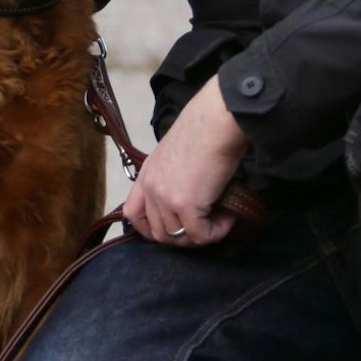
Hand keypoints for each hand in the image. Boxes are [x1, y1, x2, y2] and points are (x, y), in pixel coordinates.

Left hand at [122, 77, 247, 247]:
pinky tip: (228, 216)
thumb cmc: (204, 130)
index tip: (173, 230)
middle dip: (183, 237)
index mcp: (146, 175)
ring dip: (202, 234)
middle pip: (158, 233)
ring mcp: (165, 198)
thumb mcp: (175, 154)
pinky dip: (217, 231)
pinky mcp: (185, 204)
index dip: (151, 230)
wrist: (216, 122)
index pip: (132, 214)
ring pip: (179, 238)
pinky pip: (201, 235)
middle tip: (206, 226)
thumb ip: (171, 177)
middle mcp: (150, 188)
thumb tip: (190, 198)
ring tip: (220, 218)